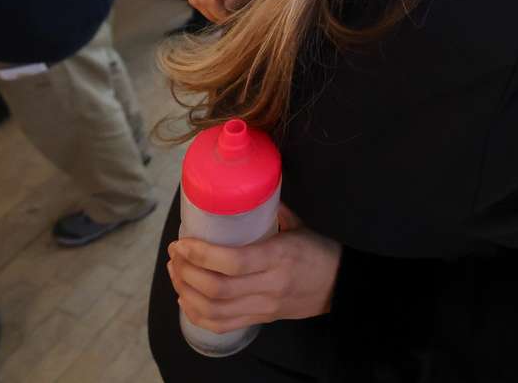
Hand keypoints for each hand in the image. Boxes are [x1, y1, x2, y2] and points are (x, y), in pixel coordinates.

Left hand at [167, 207, 341, 332]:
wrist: (342, 285)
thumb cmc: (320, 249)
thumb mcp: (300, 224)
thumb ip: (272, 210)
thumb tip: (244, 192)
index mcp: (279, 257)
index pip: (233, 263)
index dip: (202, 254)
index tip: (182, 241)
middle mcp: (270, 286)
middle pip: (217, 289)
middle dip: (187, 271)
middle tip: (175, 253)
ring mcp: (264, 306)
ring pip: (215, 310)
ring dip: (187, 292)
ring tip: (176, 272)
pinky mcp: (261, 319)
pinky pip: (222, 325)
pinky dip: (197, 314)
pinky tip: (186, 298)